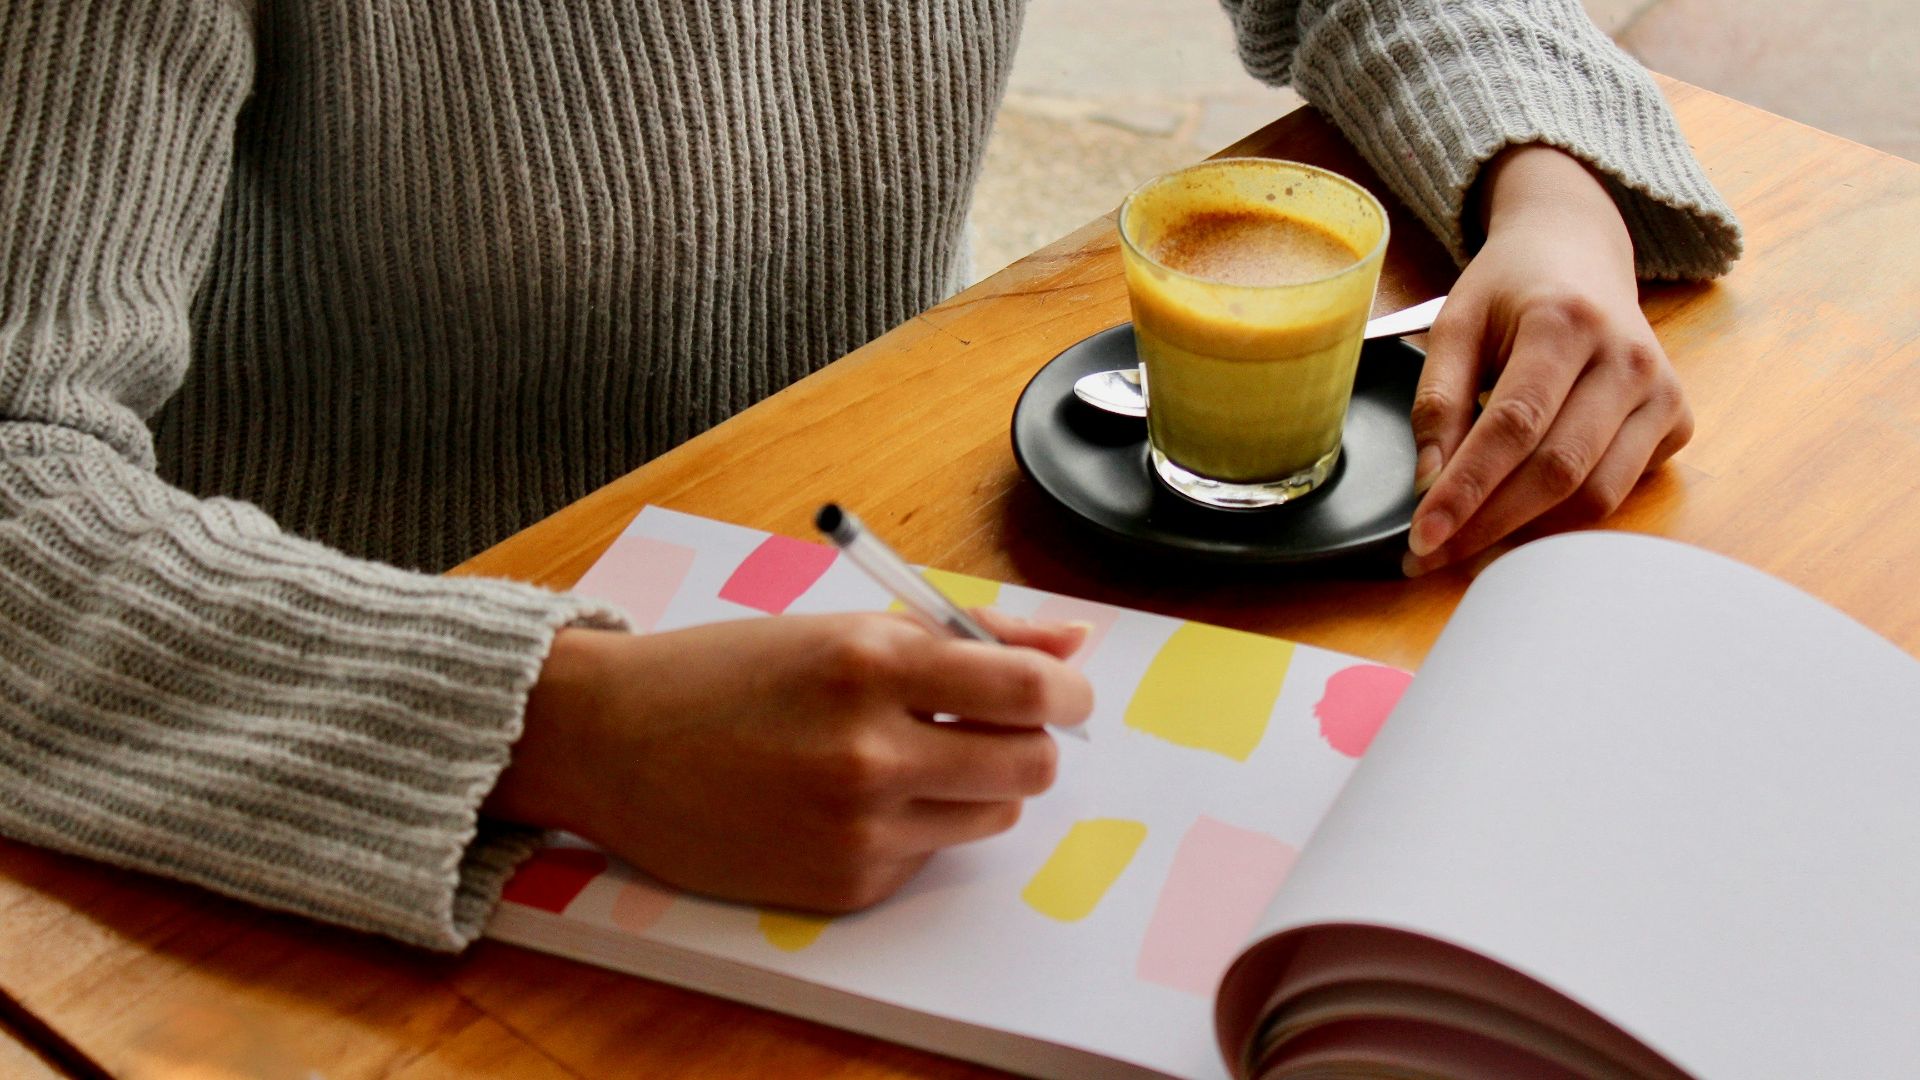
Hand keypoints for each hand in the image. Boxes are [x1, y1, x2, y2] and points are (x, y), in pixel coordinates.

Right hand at [488, 611, 1092, 911]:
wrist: (614, 742)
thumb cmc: (729, 673)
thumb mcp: (845, 628)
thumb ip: (969, 633)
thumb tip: (1074, 643)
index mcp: (871, 661)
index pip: (1028, 689)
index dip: (1066, 692)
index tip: (1066, 692)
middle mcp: (870, 749)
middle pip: (1030, 762)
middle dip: (1030, 741)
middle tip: (995, 726)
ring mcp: (858, 826)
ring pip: (993, 813)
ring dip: (976, 784)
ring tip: (910, 757)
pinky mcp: (846, 882)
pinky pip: (932, 852)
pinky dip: (916, 823)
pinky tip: (852, 799)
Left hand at [1404, 144, 1693, 574]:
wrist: (1580, 250)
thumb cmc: (1511, 290)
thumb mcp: (1456, 324)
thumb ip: (1438, 400)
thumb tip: (1430, 484)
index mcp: (1565, 322)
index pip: (1514, 425)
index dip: (1467, 488)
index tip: (1423, 534)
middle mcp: (1626, 359)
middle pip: (1558, 469)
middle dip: (1488, 524)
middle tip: (1431, 558)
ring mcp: (1662, 392)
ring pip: (1595, 494)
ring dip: (1525, 534)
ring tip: (1466, 548)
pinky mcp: (1676, 420)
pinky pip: (1618, 490)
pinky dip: (1564, 518)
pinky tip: (1518, 520)